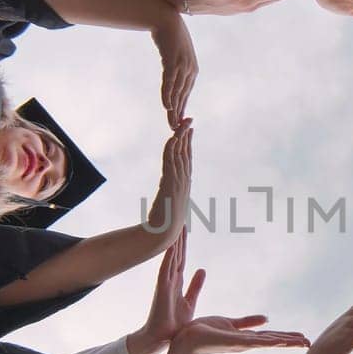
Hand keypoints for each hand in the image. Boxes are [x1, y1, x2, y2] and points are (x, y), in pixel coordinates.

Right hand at [135, 228, 204, 353]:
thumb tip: (202, 270)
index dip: (183, 242)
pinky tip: (170, 245)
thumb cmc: (174, 323)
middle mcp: (169, 279)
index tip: (184, 226)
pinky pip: (165, 270)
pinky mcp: (161, 290)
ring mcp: (164, 283)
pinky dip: (167, 257)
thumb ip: (195, 286)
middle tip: (178, 216)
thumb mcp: (189, 301)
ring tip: (173, 224)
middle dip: (177, 236)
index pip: (181, 257)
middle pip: (175, 253)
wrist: (160, 338)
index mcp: (176, 281)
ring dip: (172, 241)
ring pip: (169, 258)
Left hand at [145, 124, 191, 239]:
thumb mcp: (170, 203)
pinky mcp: (169, 184)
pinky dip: (171, 150)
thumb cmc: (165, 222)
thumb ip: (171, 193)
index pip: (188, 159)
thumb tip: (169, 190)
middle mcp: (184, 181)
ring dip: (180, 138)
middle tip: (189, 120)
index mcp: (185, 184)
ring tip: (182, 124)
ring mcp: (178, 182)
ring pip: (180, 155)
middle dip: (187, 135)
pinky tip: (171, 139)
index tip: (190, 130)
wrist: (162, 234)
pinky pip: (170, 163)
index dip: (189, 143)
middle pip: (186, 153)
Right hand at [151, 14, 197, 128]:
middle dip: (179, 113)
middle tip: (174, 129)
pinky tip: (166, 107)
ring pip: (177, 92)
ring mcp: (182, 65)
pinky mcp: (173, 61)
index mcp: (192, 69)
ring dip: (174, 108)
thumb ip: (175, 66)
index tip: (178, 121)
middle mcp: (190, 69)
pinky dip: (168, 95)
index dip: (182, 108)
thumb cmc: (169, 35)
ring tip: (170, 123)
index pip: (186, 93)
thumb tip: (172, 74)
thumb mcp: (175, 53)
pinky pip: (170, 82)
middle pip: (183, 95)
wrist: (166, 18)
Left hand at [162, 314, 310, 353]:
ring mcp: (241, 344)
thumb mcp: (229, 323)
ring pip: (268, 342)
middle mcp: (246, 343)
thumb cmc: (203, 332)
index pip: (271, 337)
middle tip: (310, 342)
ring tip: (303, 342)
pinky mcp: (233, 341)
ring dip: (285, 342)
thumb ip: (247, 321)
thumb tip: (265, 318)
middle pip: (274, 341)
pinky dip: (268, 341)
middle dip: (291, 342)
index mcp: (245, 338)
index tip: (303, 337)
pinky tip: (280, 341)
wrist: (184, 340)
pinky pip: (254, 341)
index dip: (287, 337)